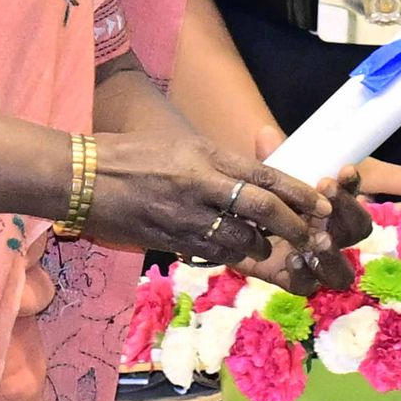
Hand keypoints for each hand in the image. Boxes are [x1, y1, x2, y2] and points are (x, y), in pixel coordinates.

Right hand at [86, 128, 335, 269]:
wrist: (78, 177)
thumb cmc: (129, 155)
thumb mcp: (179, 145)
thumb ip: (216, 163)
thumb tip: (252, 182)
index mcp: (205, 154)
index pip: (265, 174)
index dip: (298, 192)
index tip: (321, 204)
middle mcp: (199, 184)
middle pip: (262, 209)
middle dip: (292, 226)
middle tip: (310, 237)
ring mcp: (184, 215)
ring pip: (240, 239)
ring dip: (260, 247)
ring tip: (265, 247)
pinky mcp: (167, 239)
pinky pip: (210, 253)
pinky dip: (227, 255)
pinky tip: (231, 253)